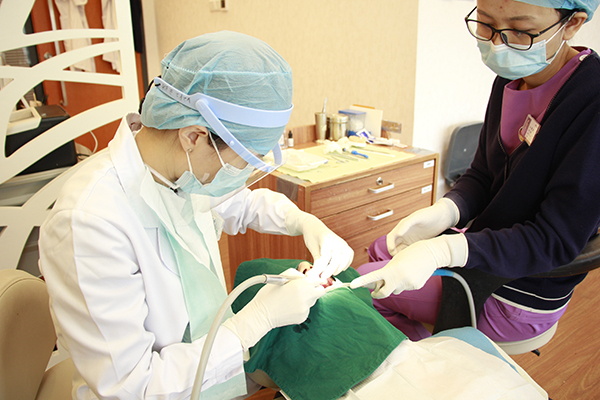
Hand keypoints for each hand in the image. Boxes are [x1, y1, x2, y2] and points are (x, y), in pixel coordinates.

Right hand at [223, 269, 324, 349]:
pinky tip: (290, 307)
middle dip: (315, 289)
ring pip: (312, 300)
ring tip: (292, 298)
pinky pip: (306, 309)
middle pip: (320, 291)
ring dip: (307, 298)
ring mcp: (305, 308)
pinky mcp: (303, 317)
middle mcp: (306, 297)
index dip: (316, 280)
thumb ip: (295, 274)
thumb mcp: (280, 278)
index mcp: (301, 285)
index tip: (315, 280)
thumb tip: (304, 277)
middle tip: (306, 289)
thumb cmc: (268, 294)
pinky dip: (301, 307)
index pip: (318, 280)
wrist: (261, 315)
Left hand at [285, 209, 353, 278]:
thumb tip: (317, 274)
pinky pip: (349, 257)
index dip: (322, 268)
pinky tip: (338, 268)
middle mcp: (337, 241)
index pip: (326, 257)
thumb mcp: (312, 248)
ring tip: (331, 273)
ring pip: (346, 258)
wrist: (315, 227)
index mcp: (327, 240)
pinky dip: (345, 264)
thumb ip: (317, 260)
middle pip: (337, 259)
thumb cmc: (312, 237)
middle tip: (323, 276)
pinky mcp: (345, 246)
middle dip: (330, 270)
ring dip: (339, 268)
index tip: (316, 276)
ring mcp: (343, 243)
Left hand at [351, 234, 467, 298]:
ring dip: (392, 286)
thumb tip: (377, 283)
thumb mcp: (396, 260)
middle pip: (383, 293)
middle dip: (377, 294)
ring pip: (395, 290)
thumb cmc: (412, 252)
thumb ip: (386, 272)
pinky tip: (411, 273)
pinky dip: (404, 283)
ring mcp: (407, 285)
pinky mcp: (415, 287)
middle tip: (373, 292)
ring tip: (400, 273)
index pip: (373, 278)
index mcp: (391, 270)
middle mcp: (398, 279)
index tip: (352, 286)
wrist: (432, 253)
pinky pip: (405, 288)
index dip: (361, 283)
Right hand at [386, 198, 458, 255]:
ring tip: (408, 261)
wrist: (443, 217)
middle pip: (395, 246)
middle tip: (400, 260)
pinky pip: (412, 251)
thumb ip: (406, 224)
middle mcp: (405, 234)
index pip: (391, 238)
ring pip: (403, 250)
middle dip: (395, 253)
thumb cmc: (429, 214)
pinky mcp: (419, 244)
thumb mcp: (417, 218)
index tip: (393, 253)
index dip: (390, 245)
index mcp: (402, 227)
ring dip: (403, 255)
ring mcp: (412, 239)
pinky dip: (411, 256)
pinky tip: (416, 259)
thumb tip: (397, 233)